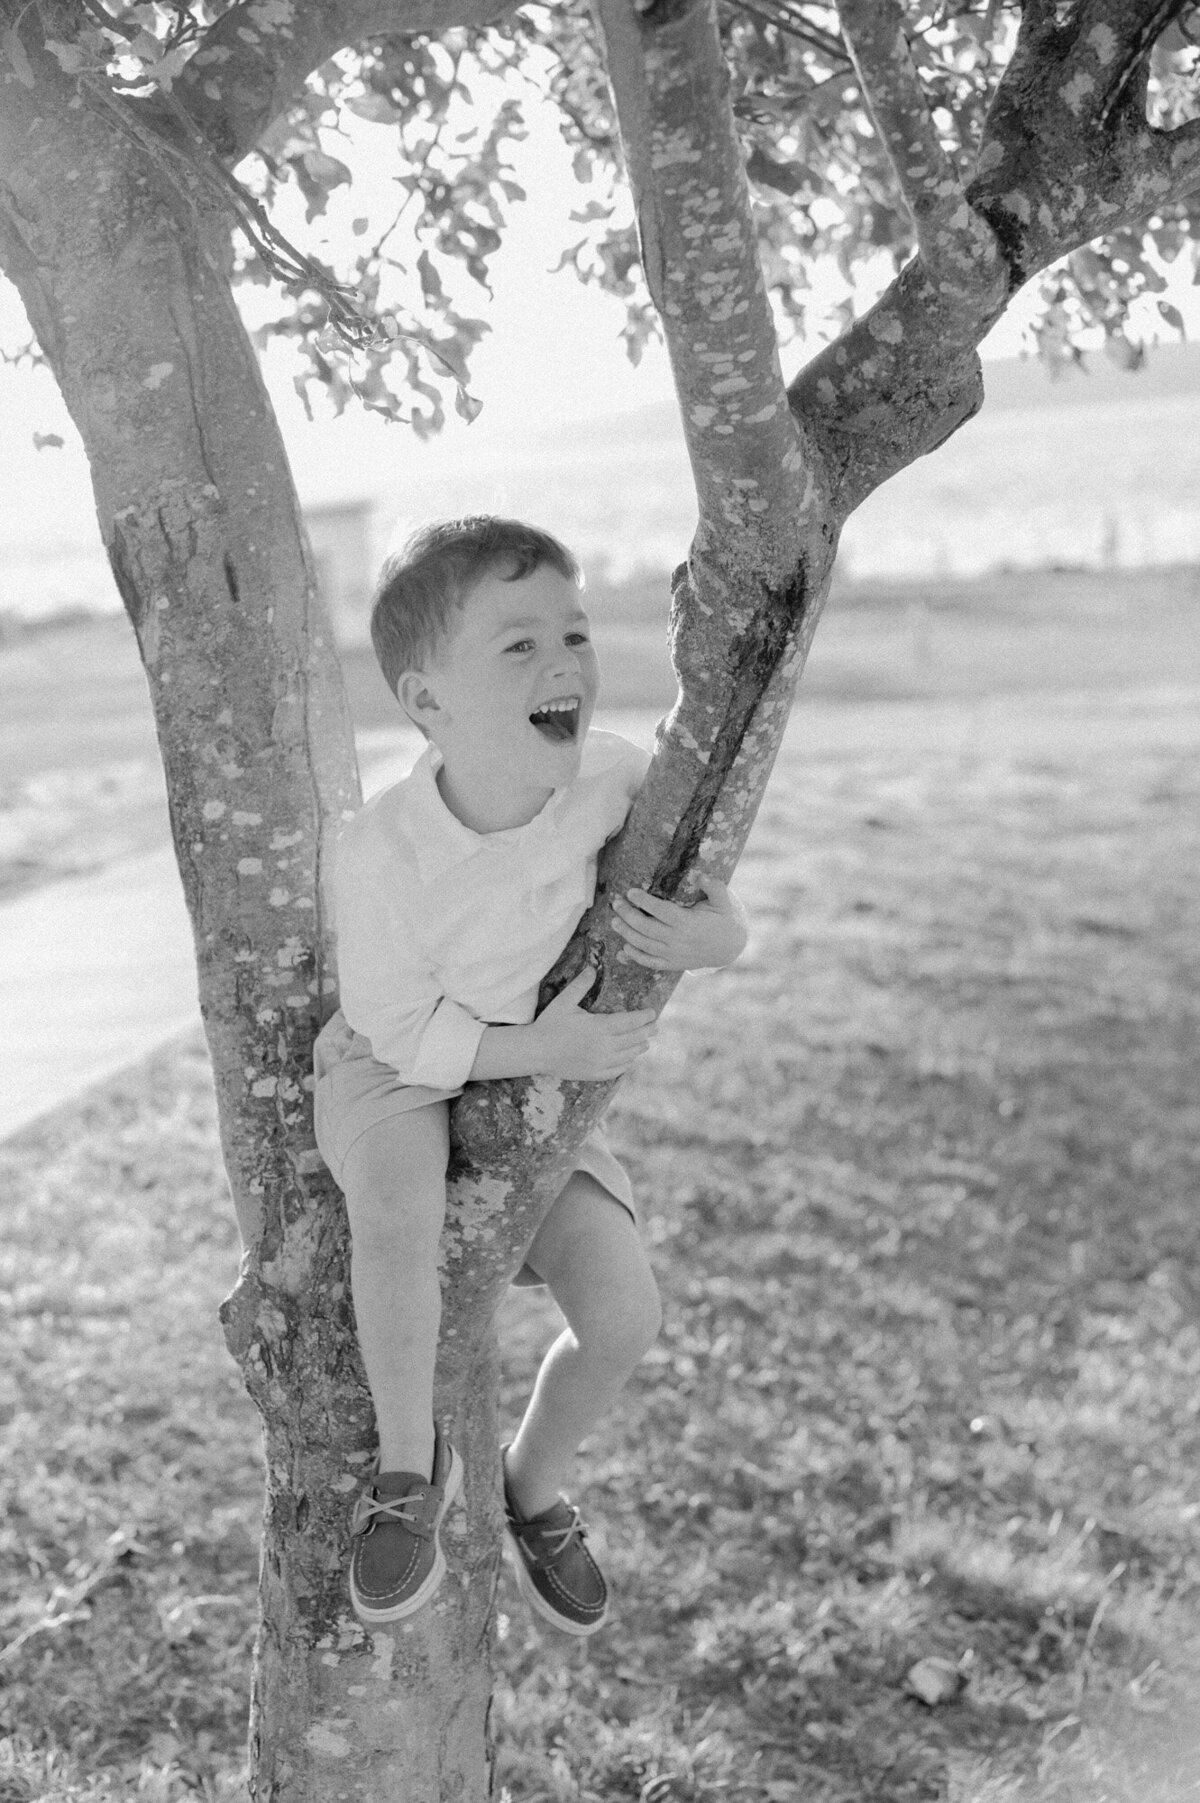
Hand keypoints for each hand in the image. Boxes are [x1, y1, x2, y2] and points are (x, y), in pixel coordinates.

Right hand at [530, 966, 657, 1080]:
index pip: (630, 1021)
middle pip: (634, 1038)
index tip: (652, 1012)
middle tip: (655, 1027)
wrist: (535, 1051)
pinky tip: (630, 1060)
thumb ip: (581, 985)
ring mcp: (600, 1062)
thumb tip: (592, 967)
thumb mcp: (564, 1001)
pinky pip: (617, 1070)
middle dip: (647, 1031)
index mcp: (600, 1027)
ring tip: (646, 1042)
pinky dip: (627, 1064)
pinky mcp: (594, 1074)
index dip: (644, 1017)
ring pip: (629, 1055)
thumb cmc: (549, 1024)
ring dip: (639, 1047)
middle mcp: (604, 1046)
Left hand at [612, 877, 747, 971]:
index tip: (630, 891)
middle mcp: (678, 940)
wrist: (728, 949)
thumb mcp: (722, 902)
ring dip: (626, 933)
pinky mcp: (672, 964)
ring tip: (614, 921)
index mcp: (688, 922)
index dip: (644, 901)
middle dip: (628, 915)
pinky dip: (635, 956)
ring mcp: (673, 954)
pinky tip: (625, 947)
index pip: (661, 911)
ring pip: (644, 945)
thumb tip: (701, 875)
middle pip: (646, 928)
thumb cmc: (722, 920)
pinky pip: (650, 962)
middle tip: (616, 903)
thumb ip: (714, 887)